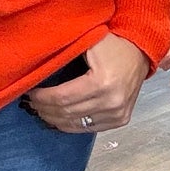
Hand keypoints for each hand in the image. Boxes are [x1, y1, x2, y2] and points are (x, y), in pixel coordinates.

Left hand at [26, 34, 148, 134]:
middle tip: (31, 102)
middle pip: (67, 113)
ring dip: (54, 119)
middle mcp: (112, 102)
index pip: (62, 98)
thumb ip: (64, 54)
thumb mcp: (88, 42)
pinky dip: (70, 124)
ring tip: (41, 110)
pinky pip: (88, 128)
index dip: (42, 98)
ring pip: (75, 124)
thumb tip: (35, 68)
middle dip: (44, 109)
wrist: (140, 52)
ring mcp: (118, 114)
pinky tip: (57, 118)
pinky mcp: (120, 120)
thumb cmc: (112, 44)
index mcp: (102, 82)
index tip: (30, 93)